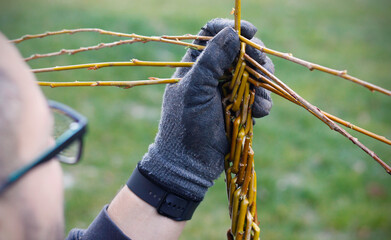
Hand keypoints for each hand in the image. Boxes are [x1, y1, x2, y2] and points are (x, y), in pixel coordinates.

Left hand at [138, 19, 273, 201]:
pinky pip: (259, 96)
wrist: (190, 164)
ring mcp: (228, 90)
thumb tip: (233, 33)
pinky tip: (259, 113)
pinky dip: (263, 102)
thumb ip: (212, 61)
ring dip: (263, 81)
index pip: (211, 34)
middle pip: (240, 51)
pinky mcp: (241, 107)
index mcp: (196, 64)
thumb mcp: (196, 89)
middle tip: (261, 63)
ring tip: (260, 98)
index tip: (250, 31)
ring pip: (254, 73)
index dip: (231, 28)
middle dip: (254, 55)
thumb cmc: (185, 124)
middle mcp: (213, 73)